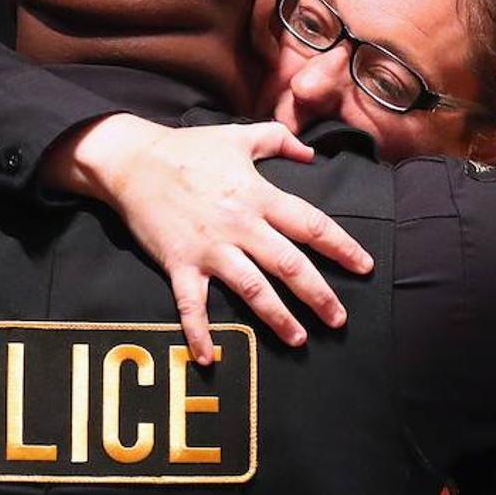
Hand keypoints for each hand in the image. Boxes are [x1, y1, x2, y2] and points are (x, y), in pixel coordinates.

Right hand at [44, 114, 374, 362]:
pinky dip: (199, 332)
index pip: (310, 225)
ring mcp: (209, 247)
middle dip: (318, 294)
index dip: (341, 247)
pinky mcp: (179, 263)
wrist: (132, 161)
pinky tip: (210, 358)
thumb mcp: (238, 136)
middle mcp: (239, 225)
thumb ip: (279, 140)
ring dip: (277, 317)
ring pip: (252, 288)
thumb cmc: (187, 148)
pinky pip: (191, 304)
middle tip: (339, 320)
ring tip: (299, 339)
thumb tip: (310, 153)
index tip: (364, 267)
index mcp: (258, 195)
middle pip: (289, 264)